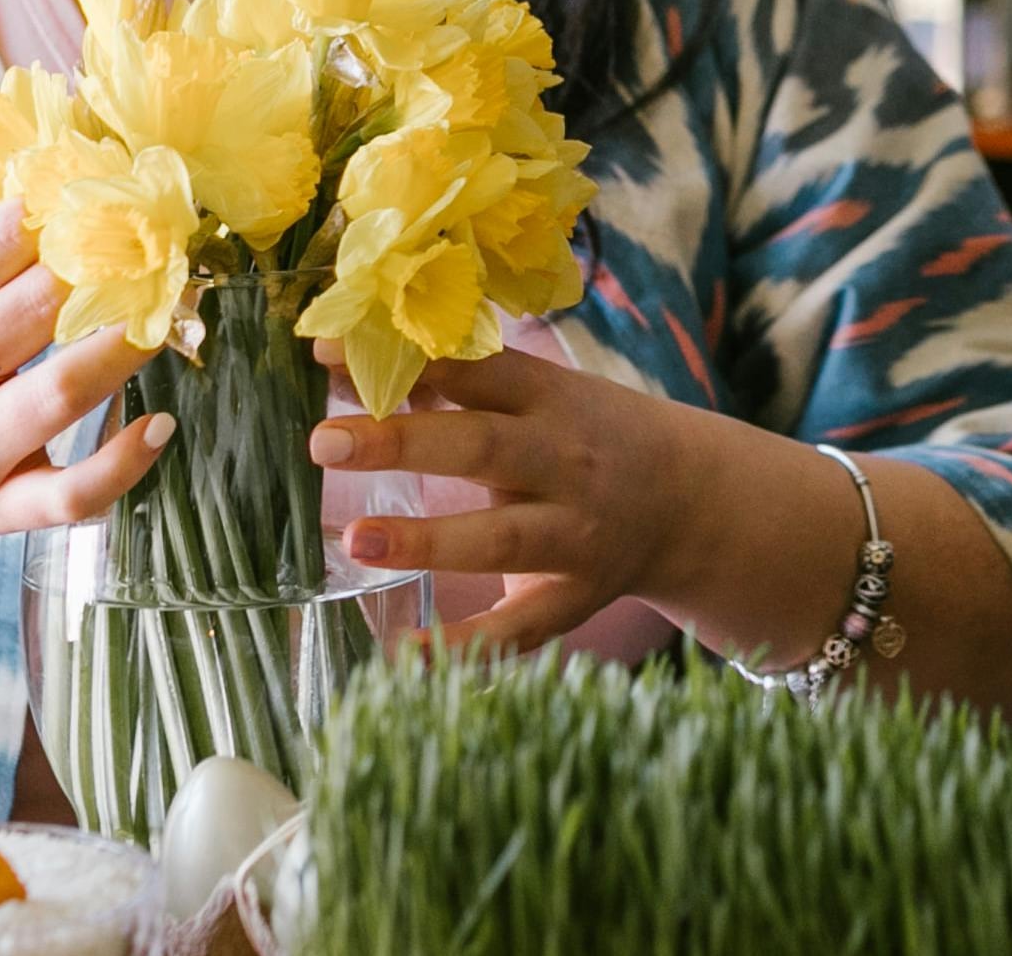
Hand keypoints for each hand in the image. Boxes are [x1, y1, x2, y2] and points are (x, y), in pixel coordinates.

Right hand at [0, 202, 172, 640]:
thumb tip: (24, 181)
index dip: (46, 215)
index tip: (86, 191)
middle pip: (33, 310)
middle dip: (99, 266)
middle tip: (145, 239)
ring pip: (63, 392)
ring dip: (125, 344)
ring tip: (163, 307)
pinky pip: (71, 494)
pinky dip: (123, 463)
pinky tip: (161, 424)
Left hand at [313, 346, 716, 653]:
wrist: (688, 498)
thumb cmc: (585, 434)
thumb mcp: (539, 396)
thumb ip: (455, 385)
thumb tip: (343, 364)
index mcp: (549, 399)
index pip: (472, 371)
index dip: (402, 363)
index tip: (325, 356)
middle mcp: (563, 462)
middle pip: (481, 448)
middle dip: (402, 443)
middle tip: (323, 442)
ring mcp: (573, 534)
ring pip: (500, 538)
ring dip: (427, 541)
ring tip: (357, 541)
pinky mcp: (573, 598)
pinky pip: (517, 628)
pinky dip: (463, 647)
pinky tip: (404, 655)